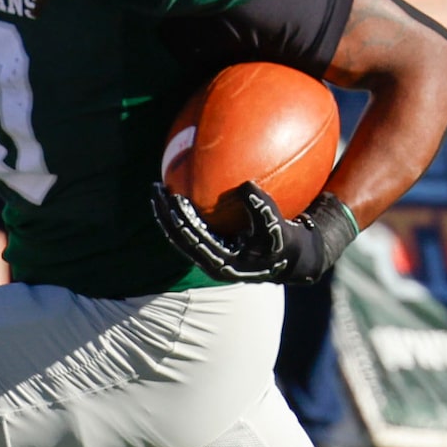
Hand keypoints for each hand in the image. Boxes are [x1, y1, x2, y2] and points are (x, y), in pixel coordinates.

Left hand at [150, 181, 359, 285]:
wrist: (290, 260)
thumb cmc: (284, 244)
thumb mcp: (276, 228)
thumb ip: (263, 208)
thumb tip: (247, 183)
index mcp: (221, 263)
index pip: (192, 240)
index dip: (180, 219)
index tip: (172, 198)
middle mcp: (210, 262)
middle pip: (178, 237)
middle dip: (165, 214)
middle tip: (156, 188)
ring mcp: (209, 256)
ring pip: (180, 235)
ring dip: (168, 214)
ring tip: (159, 190)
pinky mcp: (212, 247)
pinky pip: (190, 230)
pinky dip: (182, 213)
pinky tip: (180, 193)